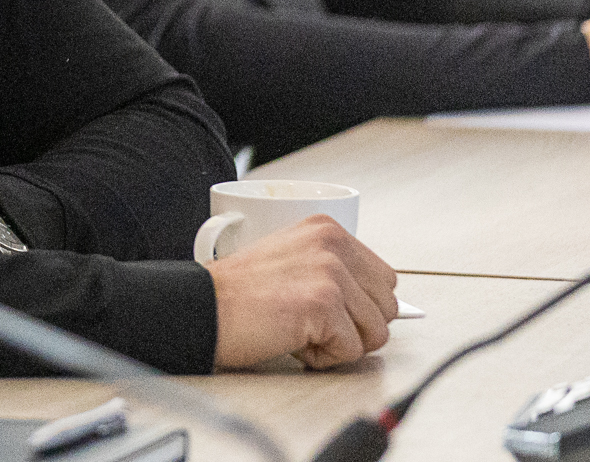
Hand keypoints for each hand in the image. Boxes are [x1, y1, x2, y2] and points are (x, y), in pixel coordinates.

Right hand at [205, 216, 396, 369]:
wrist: (203, 307)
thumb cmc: (238, 292)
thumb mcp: (291, 258)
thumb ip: (333, 268)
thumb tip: (375, 302)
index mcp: (327, 230)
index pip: (384, 278)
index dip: (359, 305)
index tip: (325, 309)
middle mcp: (332, 245)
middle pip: (386, 306)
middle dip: (355, 326)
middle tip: (312, 323)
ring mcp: (330, 273)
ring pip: (376, 332)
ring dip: (339, 343)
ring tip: (301, 330)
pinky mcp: (324, 304)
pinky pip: (351, 352)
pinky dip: (323, 358)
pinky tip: (293, 341)